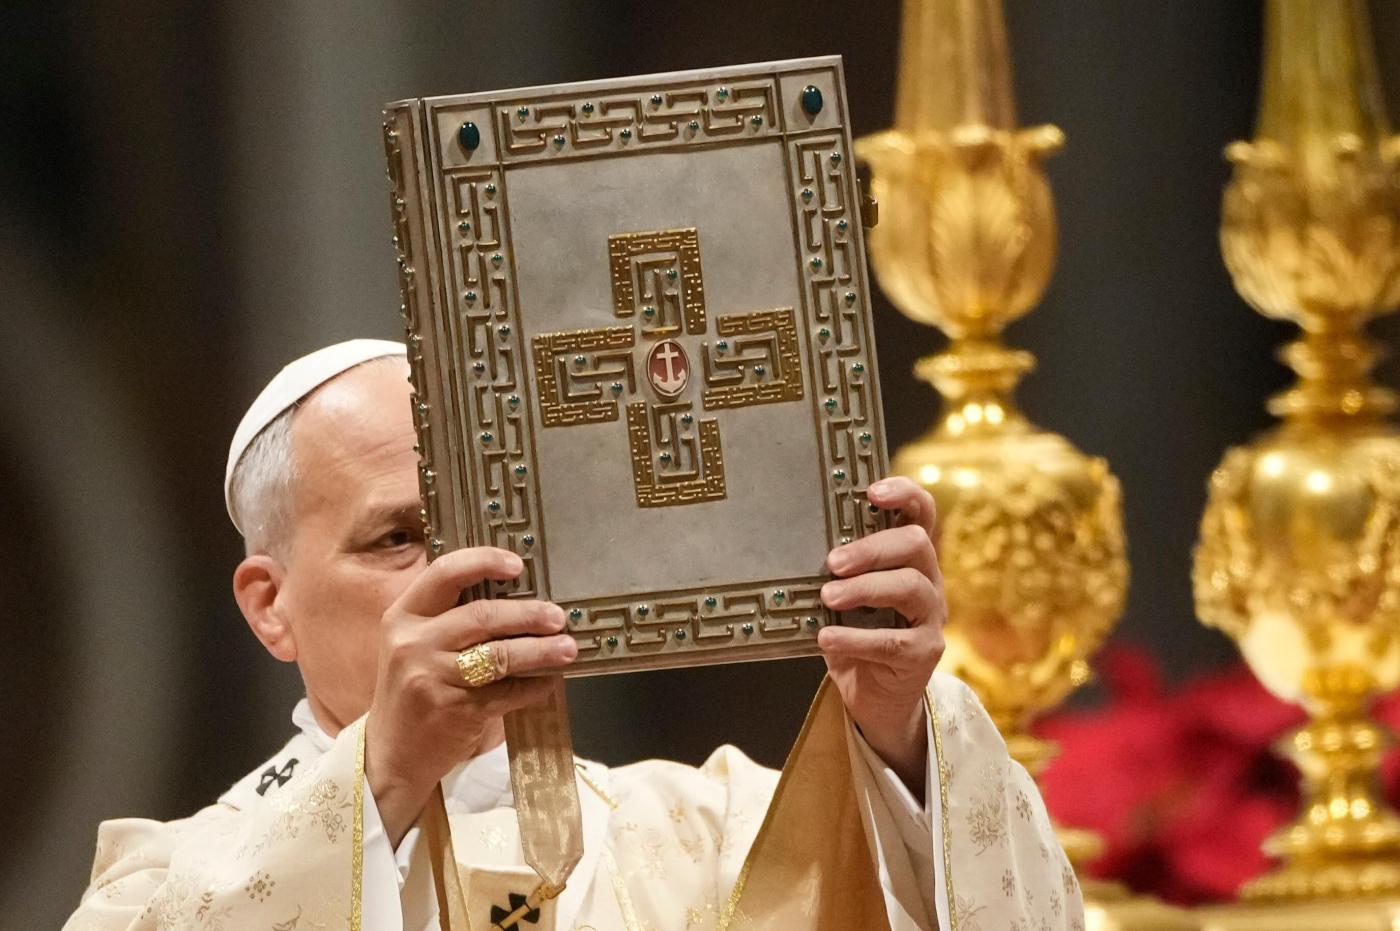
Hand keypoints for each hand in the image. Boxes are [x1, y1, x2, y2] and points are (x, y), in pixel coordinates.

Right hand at [364, 547, 576, 844]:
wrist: (392, 755)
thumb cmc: (414, 692)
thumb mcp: (415, 646)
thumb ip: (450, 618)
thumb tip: (517, 595)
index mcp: (402, 617)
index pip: (444, 572)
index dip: (484, 562)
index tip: (517, 565)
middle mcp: (412, 643)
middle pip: (482, 615)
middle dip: (528, 614)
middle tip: (558, 617)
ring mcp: (432, 677)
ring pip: (500, 654)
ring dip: (541, 650)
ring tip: (568, 648)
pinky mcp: (455, 710)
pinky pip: (507, 692)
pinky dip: (534, 686)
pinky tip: (549, 682)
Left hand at [817, 476, 944, 796]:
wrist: (875, 697)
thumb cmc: (854, 634)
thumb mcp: (844, 597)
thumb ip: (836, 571)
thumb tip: (789, 543)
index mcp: (910, 558)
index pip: (922, 512)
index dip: (904, 493)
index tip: (871, 491)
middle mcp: (929, 581)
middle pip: (915, 544)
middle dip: (871, 548)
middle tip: (833, 563)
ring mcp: (931, 617)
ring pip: (910, 587)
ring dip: (864, 588)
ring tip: (828, 597)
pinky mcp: (924, 653)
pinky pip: (893, 640)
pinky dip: (855, 637)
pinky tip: (827, 637)